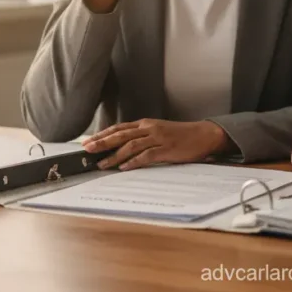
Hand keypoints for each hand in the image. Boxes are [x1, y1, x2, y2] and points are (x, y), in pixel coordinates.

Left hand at [81, 119, 231, 169]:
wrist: (203, 135)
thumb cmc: (180, 135)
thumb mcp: (158, 132)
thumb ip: (142, 137)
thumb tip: (121, 148)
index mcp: (146, 124)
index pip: (119, 128)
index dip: (102, 134)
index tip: (88, 141)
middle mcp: (150, 128)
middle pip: (121, 135)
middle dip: (102, 142)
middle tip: (87, 150)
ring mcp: (158, 138)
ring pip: (131, 145)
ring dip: (114, 155)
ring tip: (102, 164)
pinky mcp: (167, 149)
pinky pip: (147, 155)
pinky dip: (134, 162)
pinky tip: (124, 167)